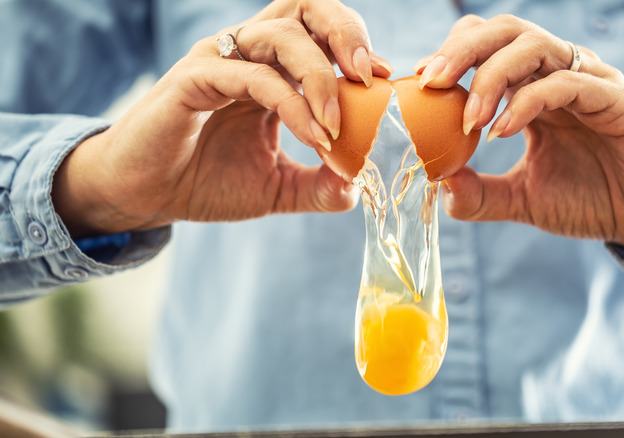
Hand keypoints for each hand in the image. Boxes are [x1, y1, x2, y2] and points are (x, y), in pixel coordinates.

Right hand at [52, 0, 392, 237]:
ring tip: (338, 125)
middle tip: (370, 75)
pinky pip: (252, 76)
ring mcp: (219, 61)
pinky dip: (291, 104)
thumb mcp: (276, 187)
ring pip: (280, 34)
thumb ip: (318, 186)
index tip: (385, 81)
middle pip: (303, 8)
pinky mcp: (193, 79)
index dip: (357, 47)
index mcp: (270, 68)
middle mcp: (247, 54)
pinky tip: (313, 136)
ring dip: (320, 75)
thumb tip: (360, 187)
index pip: (319, 32)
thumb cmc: (206, 182)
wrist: (146, 196)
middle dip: (345, 30)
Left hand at [415, 15, 623, 257]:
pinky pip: (569, 83)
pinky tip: (503, 131)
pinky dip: (530, 101)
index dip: (452, 55)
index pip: (489, 45)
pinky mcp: (618, 101)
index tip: (420, 84)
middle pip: (506, 31)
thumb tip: (437, 185)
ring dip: (492, 75)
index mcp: (535, 88)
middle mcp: (560, 75)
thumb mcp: (524, 199)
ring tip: (470, 118)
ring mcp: (590, 82)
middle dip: (463, 49)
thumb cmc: (592, 199)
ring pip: (536, 46)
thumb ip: (481, 193)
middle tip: (431, 81)